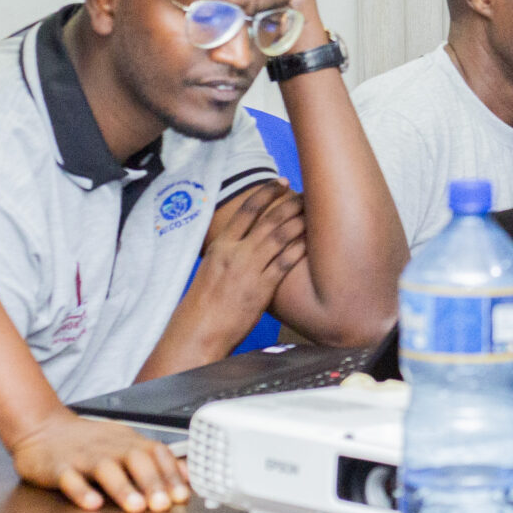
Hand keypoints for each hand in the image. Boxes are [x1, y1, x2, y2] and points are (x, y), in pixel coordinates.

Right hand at [7, 410, 189, 512]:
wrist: (42, 428)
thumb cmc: (89, 442)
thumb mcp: (125, 443)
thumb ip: (154, 459)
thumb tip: (187, 474)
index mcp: (127, 441)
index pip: (156, 453)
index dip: (171, 474)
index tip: (182, 495)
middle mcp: (109, 446)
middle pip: (135, 459)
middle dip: (152, 482)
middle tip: (164, 505)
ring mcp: (83, 456)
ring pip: (105, 469)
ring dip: (123, 488)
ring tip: (136, 507)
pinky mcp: (58, 467)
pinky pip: (69, 479)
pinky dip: (82, 491)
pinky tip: (93, 504)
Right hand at [179, 184, 305, 345]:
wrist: (199, 330)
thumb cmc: (204, 303)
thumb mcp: (211, 267)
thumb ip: (229, 251)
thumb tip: (246, 239)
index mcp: (221, 245)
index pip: (247, 210)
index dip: (266, 193)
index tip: (281, 183)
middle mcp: (236, 253)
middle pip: (269, 220)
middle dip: (291, 204)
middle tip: (306, 196)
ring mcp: (249, 269)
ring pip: (280, 237)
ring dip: (299, 222)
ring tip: (314, 213)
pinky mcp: (262, 288)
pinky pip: (285, 263)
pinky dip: (299, 249)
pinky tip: (310, 241)